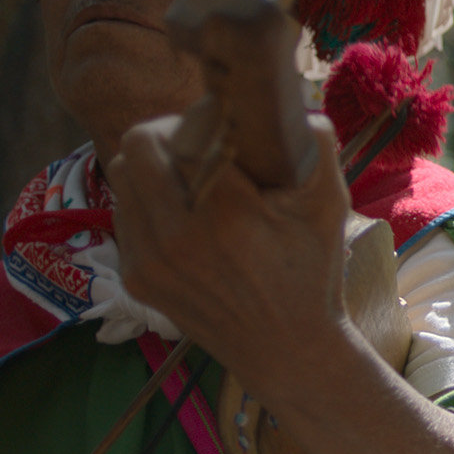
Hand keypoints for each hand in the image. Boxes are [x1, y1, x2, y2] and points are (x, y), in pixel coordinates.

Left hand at [106, 114, 350, 400]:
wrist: (286, 350)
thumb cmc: (312, 272)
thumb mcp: (330, 205)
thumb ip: (317, 143)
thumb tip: (293, 104)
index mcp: (226, 212)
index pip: (183, 132)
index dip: (203, 117)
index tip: (224, 121)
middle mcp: (177, 236)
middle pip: (138, 145)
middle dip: (167, 132)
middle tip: (196, 139)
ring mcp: (149, 260)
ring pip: (123, 177)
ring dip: (151, 165)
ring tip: (187, 174)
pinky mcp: (136, 278)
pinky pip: (124, 214)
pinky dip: (146, 201)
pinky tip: (180, 212)